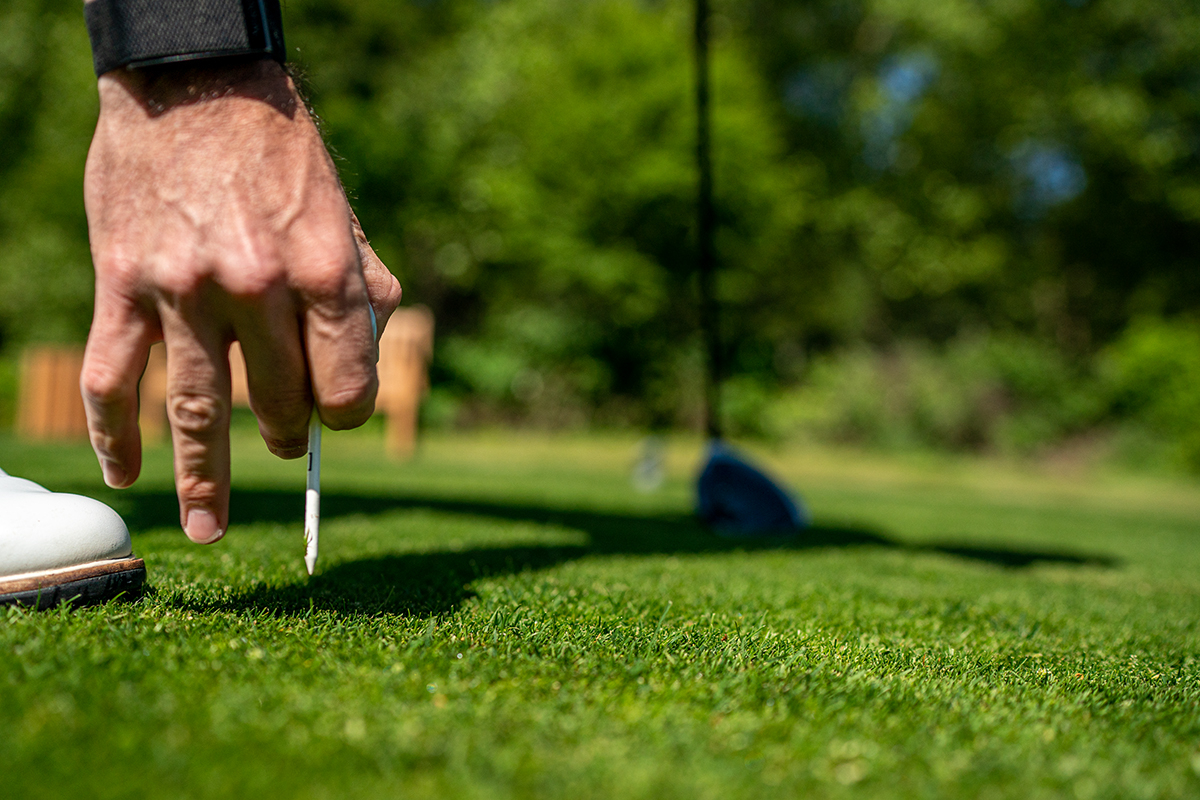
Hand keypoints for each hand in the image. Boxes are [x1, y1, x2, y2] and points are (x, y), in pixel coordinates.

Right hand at [80, 59, 402, 543]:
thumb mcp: (345, 217)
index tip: (333, 417)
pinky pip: (112, 377)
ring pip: (193, 409)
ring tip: (206, 531)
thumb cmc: (283, 155)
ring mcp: (184, 289)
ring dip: (202, 480)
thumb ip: (364, 293)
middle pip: (276, 403)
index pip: (346, 385)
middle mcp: (257, 287)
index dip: (344, 412)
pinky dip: (113, 434)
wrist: (196, 85)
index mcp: (324, 272)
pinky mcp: (123, 284)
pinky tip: (124, 476)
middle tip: (280, 443)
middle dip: (283, 434)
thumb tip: (367, 364)